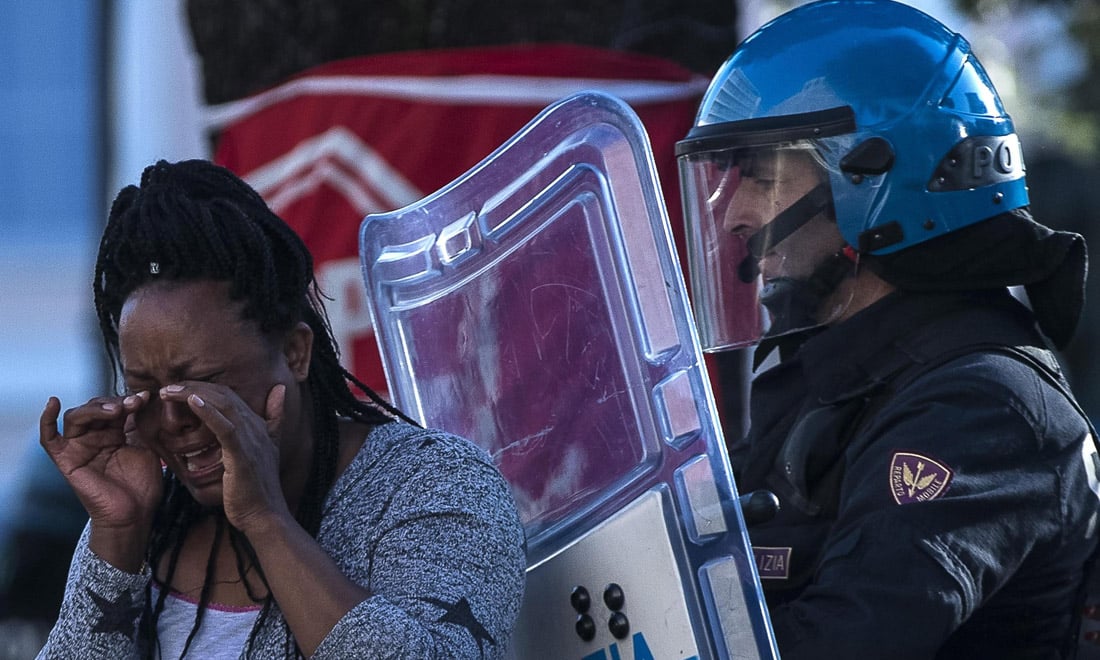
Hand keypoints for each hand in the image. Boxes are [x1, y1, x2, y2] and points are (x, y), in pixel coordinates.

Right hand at [39, 393, 162, 535]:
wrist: (134, 514)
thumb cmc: (142, 485)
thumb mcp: (146, 447)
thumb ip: (140, 424)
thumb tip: (142, 397)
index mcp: (115, 433)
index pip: (116, 407)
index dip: (128, 400)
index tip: (145, 398)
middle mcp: (95, 437)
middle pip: (96, 408)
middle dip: (114, 403)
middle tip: (131, 404)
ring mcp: (79, 447)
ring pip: (77, 417)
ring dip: (95, 409)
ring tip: (115, 410)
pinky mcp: (66, 459)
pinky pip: (49, 438)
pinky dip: (47, 420)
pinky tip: (52, 403)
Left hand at [158, 381, 290, 533]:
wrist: (265, 515)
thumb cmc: (258, 488)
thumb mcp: (270, 448)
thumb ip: (274, 419)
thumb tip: (281, 389)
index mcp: (258, 425)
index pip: (229, 396)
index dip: (205, 388)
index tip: (179, 389)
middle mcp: (256, 427)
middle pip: (224, 395)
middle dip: (194, 386)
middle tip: (167, 387)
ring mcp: (250, 439)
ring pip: (223, 406)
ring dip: (194, 393)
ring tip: (169, 391)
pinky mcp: (242, 454)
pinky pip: (224, 428)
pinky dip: (209, 412)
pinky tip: (191, 402)